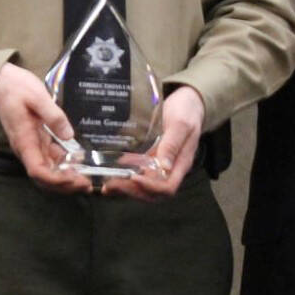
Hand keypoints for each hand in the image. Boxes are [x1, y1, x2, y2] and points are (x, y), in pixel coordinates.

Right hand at [0, 62, 91, 192]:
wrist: (0, 82)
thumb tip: (69, 135)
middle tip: (87, 184)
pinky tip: (79, 165)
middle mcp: (26, 148)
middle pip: (43, 178)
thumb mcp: (37, 96)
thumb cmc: (16, 88)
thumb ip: (53, 115)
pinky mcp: (36, 141)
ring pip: (47, 171)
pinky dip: (63, 166)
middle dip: (64, 185)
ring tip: (85, 179)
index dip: (55, 180)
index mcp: (24, 140)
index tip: (74, 179)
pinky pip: (49, 160)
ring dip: (65, 179)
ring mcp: (31, 146)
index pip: (37, 171)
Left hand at [103, 85, 205, 200]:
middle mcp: (169, 169)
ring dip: (125, 188)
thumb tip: (164, 166)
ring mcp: (158, 165)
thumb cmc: (186, 111)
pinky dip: (124, 179)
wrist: (187, 102)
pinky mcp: (149, 159)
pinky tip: (109, 176)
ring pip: (143, 187)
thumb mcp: (181, 124)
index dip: (150, 187)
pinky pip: (137, 174)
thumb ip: (172, 143)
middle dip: (132, 190)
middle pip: (152, 192)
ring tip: (107, 185)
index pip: (167, 187)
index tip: (134, 178)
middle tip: (112, 184)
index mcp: (180, 163)